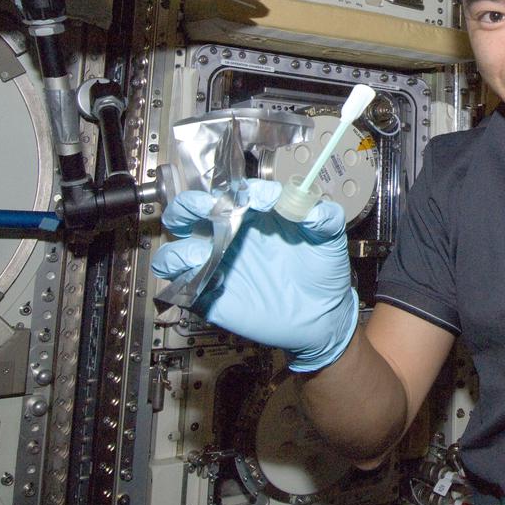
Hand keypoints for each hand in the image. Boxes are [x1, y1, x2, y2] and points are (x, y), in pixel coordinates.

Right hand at [150, 179, 357, 371]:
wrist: (322, 313)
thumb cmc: (322, 269)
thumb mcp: (329, 236)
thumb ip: (321, 215)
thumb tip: (303, 200)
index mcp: (255, 215)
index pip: (235, 191)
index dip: (243, 190)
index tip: (261, 199)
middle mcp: (230, 235)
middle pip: (191, 212)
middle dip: (189, 205)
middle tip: (204, 208)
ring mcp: (218, 264)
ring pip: (175, 249)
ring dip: (179, 248)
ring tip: (201, 253)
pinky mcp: (210, 295)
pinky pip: (181, 285)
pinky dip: (182, 280)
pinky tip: (207, 278)